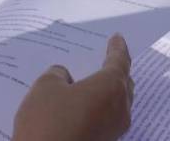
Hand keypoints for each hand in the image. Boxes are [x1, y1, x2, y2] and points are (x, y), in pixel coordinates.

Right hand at [13, 34, 133, 140]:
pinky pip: (107, 118)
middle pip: (123, 84)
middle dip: (116, 71)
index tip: (117, 38)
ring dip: (107, 91)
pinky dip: (100, 107)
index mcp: (111, 87)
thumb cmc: (48, 122)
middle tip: (107, 58)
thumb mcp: (46, 87)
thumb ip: (58, 74)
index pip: (119, 61)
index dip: (117, 48)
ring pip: (117, 103)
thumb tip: (65, 77)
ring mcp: (114, 130)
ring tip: (91, 82)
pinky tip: (83, 104)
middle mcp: (120, 109)